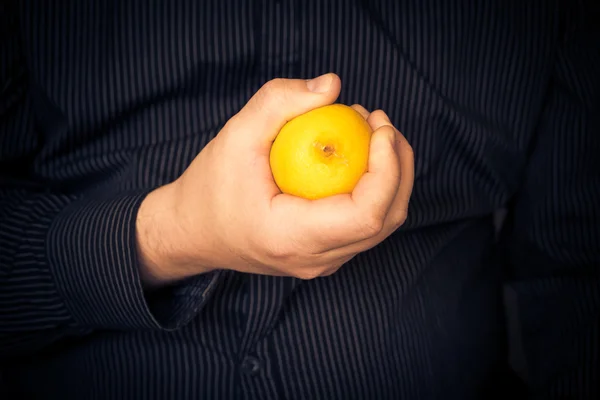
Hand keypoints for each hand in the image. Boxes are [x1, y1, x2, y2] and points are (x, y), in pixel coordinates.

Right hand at [136, 73, 413, 286]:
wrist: (192, 233)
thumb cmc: (209, 187)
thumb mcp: (236, 135)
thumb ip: (279, 101)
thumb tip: (332, 85)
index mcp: (293, 239)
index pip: (367, 215)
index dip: (388, 170)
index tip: (380, 128)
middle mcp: (315, 261)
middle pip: (386, 220)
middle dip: (399, 166)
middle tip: (380, 123)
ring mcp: (322, 264)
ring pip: (381, 226)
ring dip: (390, 177)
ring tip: (371, 134)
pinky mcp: (324, 256)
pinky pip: (364, 227)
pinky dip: (374, 190)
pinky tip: (357, 157)